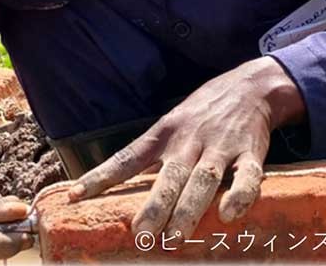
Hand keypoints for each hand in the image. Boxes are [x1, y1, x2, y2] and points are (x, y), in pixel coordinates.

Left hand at [68, 56, 305, 238]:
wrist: (251, 87)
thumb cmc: (203, 112)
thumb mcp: (172, 124)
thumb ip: (155, 156)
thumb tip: (125, 190)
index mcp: (164, 134)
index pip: (127, 158)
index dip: (100, 177)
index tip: (75, 196)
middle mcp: (189, 141)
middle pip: (169, 176)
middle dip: (155, 206)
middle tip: (142, 234)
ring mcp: (220, 147)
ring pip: (203, 179)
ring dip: (189, 209)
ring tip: (176, 237)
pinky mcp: (251, 153)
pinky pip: (247, 176)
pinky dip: (239, 195)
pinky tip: (228, 214)